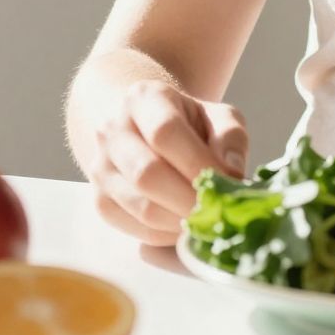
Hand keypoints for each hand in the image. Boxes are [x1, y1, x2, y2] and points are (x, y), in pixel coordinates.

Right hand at [81, 81, 247, 246]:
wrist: (144, 128)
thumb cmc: (189, 123)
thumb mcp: (217, 116)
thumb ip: (230, 139)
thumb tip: (233, 176)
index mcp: (143, 99)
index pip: (165, 132)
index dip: (198, 163)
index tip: (228, 182)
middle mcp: (112, 131)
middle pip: (148, 174)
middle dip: (190, 200)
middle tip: (220, 212)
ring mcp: (100, 168)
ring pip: (140, 207)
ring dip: (180, 222)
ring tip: (208, 221)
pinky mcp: (100, 200)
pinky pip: (134, 228)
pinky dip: (166, 235)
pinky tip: (187, 227)